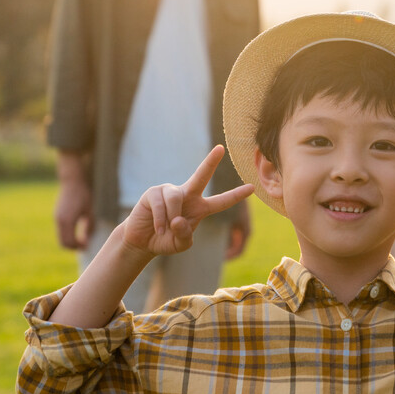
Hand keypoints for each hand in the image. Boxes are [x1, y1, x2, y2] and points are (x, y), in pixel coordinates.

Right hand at [54, 174, 91, 250]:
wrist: (72, 181)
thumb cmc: (83, 194)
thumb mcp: (89, 211)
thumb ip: (89, 226)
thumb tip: (87, 239)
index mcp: (67, 220)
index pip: (70, 242)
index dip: (78, 246)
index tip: (87, 246)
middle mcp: (59, 221)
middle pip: (63, 243)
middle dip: (73, 247)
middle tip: (84, 245)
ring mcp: (57, 218)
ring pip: (61, 237)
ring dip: (70, 241)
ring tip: (81, 240)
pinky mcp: (57, 216)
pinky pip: (61, 231)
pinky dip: (67, 235)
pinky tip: (76, 232)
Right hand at [122, 146, 254, 257]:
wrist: (142, 242)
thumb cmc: (165, 240)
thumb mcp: (180, 245)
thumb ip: (185, 236)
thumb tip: (179, 220)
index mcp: (199, 208)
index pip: (221, 202)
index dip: (236, 195)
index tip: (252, 188)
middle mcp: (187, 195)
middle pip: (201, 176)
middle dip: (210, 161)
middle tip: (220, 148)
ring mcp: (169, 191)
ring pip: (176, 199)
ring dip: (172, 218)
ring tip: (164, 230)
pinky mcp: (154, 193)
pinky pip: (162, 204)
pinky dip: (160, 220)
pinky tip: (157, 228)